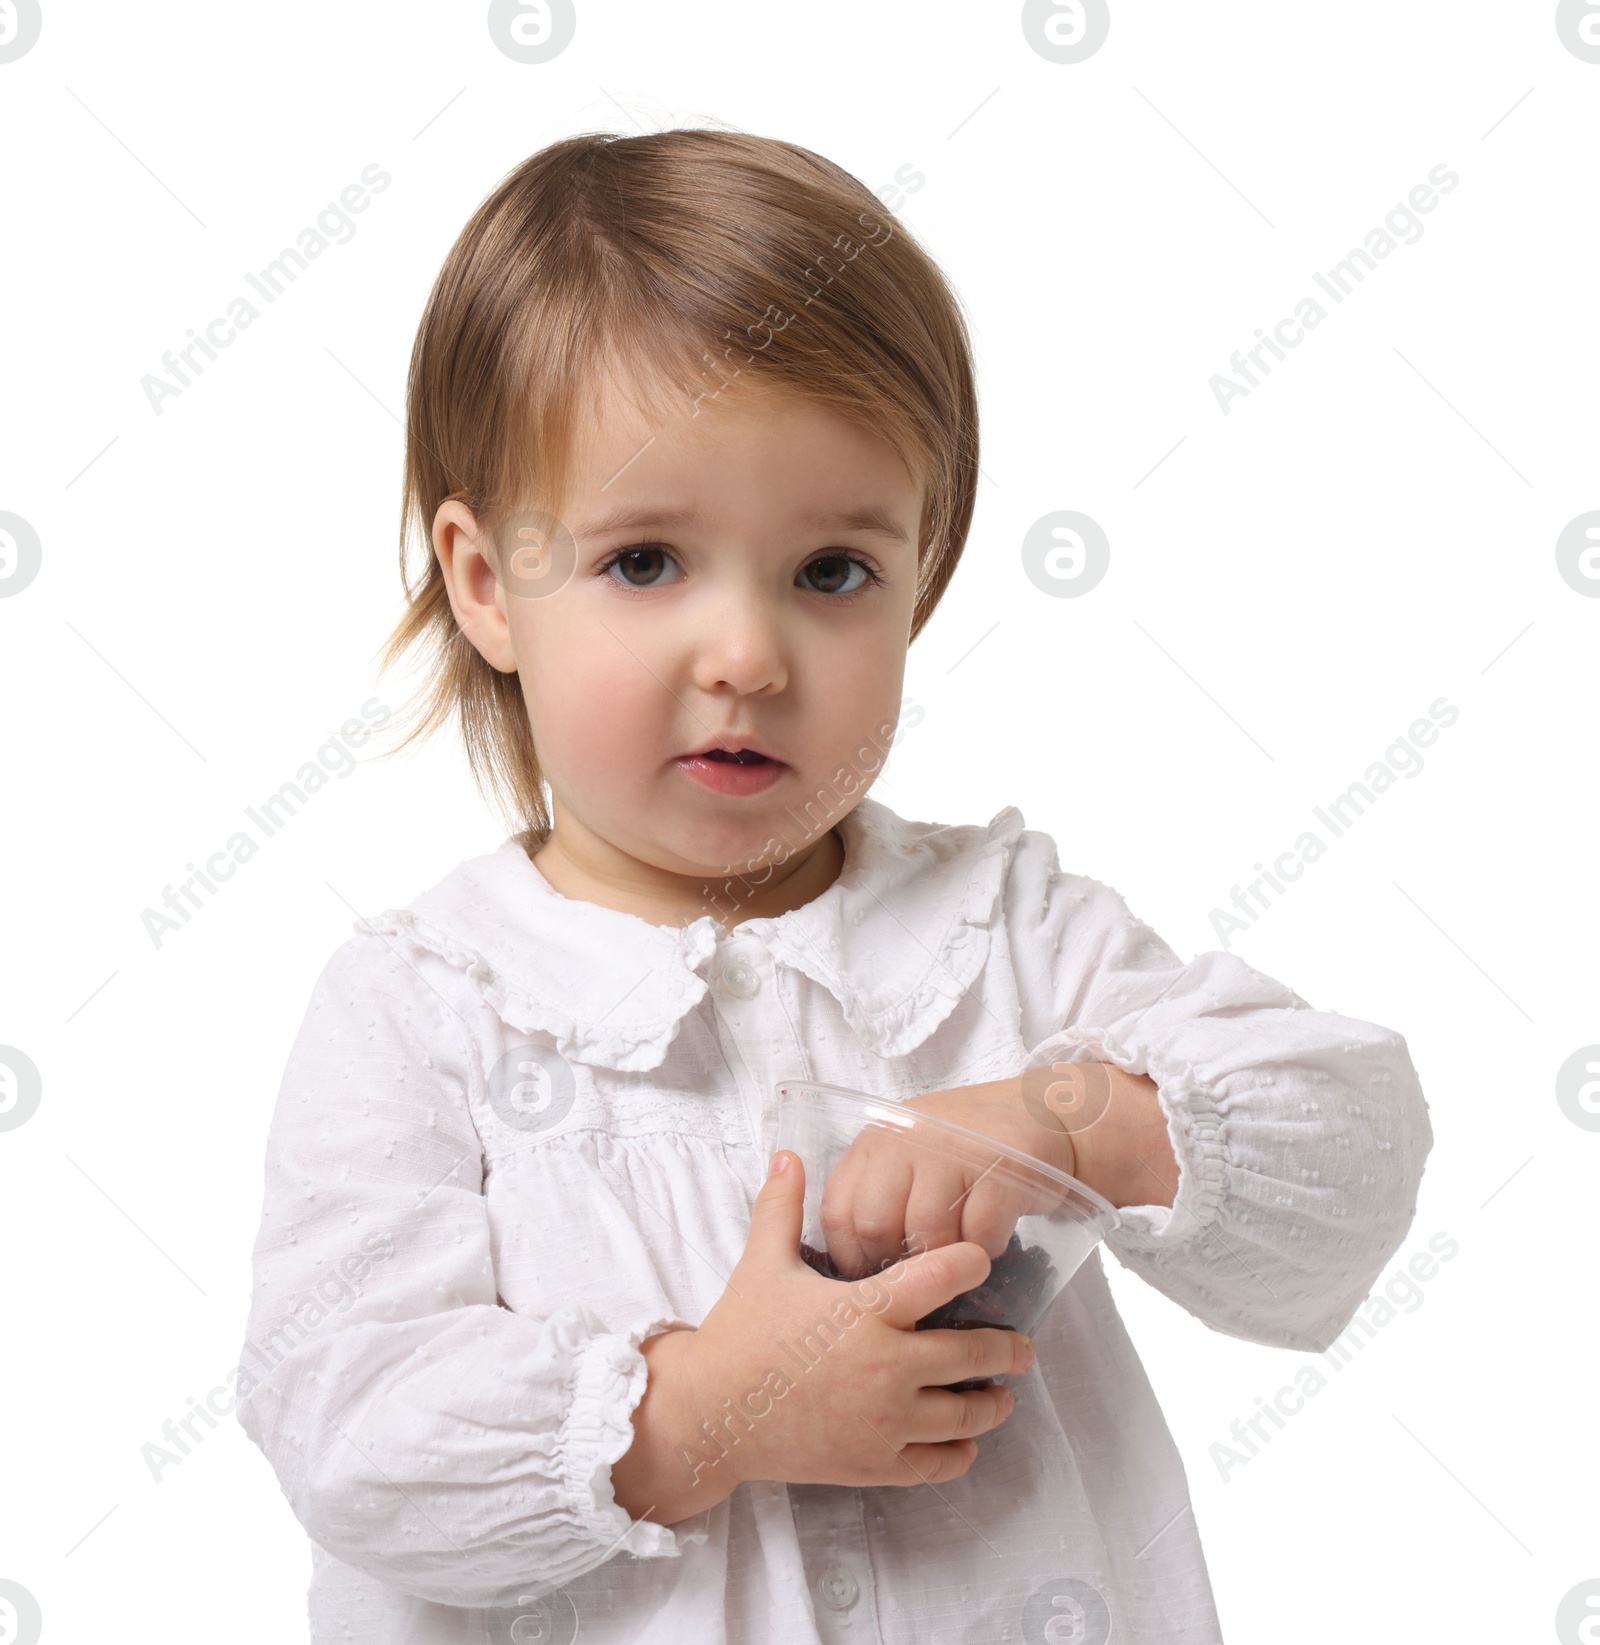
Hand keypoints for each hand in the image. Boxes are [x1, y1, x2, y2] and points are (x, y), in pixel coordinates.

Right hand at [610, 1151, 1033, 1525]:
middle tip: (1022, 1345)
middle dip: (1006, 1348)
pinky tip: (965, 1441)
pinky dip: (959, 1453)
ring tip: (1002, 1394)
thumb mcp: (762, 1263)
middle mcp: (886, 1366)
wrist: (709, 1413)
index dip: (969, 1263)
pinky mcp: (874, 1463)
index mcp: (865, 1311)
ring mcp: (884, 1421)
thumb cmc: (739, 1332)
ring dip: (991, 1404)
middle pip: (972, 1354)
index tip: (981, 1260)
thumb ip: (782, 1207)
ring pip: (963, 1414)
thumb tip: (789, 1154)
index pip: (941, 1278)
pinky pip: (936, 1463)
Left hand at [817, 1075, 1090, 1279]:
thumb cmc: (968, 1146)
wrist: (1042, 1111)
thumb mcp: (910, 1152)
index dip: (850, 1254)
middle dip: (896, 1263)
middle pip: (876, 1225)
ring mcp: (956, 1151)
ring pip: (926, 1233)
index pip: (838, 1210)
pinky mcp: (1003, 1170)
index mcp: (877, 1140)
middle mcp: (909, 1139)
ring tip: (959, 1255)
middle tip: (922, 1274)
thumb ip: (879, 1191)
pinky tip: (989, 1238)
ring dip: (944, 1259)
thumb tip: (854, 1262)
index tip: (872, 1275)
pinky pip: (979, 1234)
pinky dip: (983, 1249)